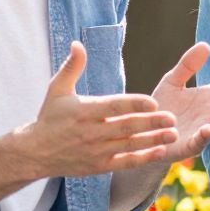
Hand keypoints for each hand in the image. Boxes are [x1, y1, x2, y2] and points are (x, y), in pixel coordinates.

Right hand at [7, 42, 180, 177]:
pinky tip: (161, 151)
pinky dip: (143, 158)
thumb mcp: (57, 89)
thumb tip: (78, 43)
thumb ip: (72, 67)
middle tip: (172, 117)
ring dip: (152, 140)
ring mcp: (95, 151)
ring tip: (174, 134)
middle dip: (150, 122)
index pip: (112, 107)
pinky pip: (124, 163)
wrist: (35, 153)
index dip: (133, 104)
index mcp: (83, 111)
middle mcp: (90, 132)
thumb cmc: (50, 116)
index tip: (153, 102)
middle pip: (125, 127)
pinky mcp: (98, 166)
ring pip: (129, 145)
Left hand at [138, 42, 209, 166]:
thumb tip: (206, 44)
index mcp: (207, 98)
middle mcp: (208, 114)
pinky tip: (207, 128)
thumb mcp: (172, 82)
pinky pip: (199, 141)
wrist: (145, 133)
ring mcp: (201, 130)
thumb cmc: (162, 107)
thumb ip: (188, 65)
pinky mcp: (189, 145)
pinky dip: (204, 135)